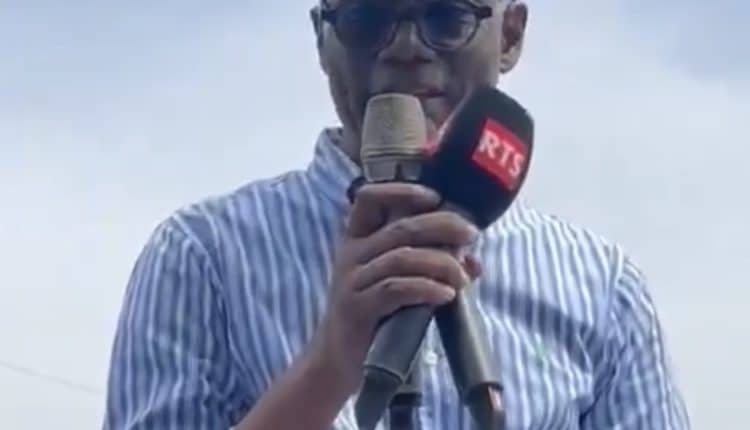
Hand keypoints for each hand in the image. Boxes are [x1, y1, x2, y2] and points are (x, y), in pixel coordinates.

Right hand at [308, 182, 481, 393]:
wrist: (339, 359)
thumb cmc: (375, 315)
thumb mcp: (400, 283)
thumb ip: (431, 265)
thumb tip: (473, 260)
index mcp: (357, 239)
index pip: (369, 199)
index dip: (401, 191)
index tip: (435, 198)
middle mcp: (351, 254)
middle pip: (400, 227)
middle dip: (442, 225)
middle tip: (470, 234)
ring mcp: (352, 280)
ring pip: (402, 258)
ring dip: (440, 263)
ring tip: (462, 277)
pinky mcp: (357, 307)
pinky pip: (396, 289)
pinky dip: (426, 289)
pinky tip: (446, 296)